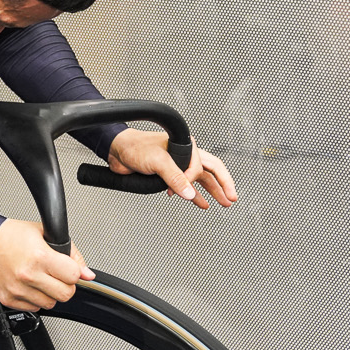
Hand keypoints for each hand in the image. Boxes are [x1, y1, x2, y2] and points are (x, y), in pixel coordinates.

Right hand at [0, 219, 93, 311]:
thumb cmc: (11, 236)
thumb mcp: (45, 233)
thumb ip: (71, 253)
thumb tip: (87, 274)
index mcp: (40, 257)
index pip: (73, 276)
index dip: (73, 272)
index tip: (67, 269)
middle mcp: (28, 275)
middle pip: (65, 294)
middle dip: (65, 285)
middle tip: (57, 276)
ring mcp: (18, 290)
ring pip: (51, 304)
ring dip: (50, 293)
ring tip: (41, 279)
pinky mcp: (9, 299)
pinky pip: (34, 308)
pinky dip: (35, 299)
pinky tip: (30, 285)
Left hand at [106, 129, 236, 208]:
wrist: (118, 151)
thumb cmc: (135, 148)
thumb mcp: (158, 162)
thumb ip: (174, 178)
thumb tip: (189, 193)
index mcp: (186, 146)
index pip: (202, 166)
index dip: (194, 180)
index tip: (183, 190)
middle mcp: (185, 155)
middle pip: (211, 169)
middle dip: (223, 184)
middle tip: (232, 197)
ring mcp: (178, 165)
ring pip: (201, 179)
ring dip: (212, 191)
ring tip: (223, 202)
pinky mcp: (169, 174)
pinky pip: (187, 186)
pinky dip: (195, 195)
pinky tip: (202, 203)